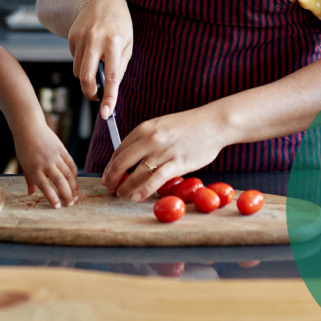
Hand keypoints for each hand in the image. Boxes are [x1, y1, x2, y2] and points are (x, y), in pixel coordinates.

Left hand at [11, 122, 78, 208]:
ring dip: (73, 186)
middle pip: (59, 181)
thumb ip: (29, 180)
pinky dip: (74, 174)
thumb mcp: (23, 164)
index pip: (45, 186)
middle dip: (66, 194)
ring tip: (75, 197)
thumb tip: (31, 194)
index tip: (58, 207)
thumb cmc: (24, 147)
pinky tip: (75, 182)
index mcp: (34, 168)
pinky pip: (71, 163)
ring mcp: (55, 155)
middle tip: (70, 204)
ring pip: (68, 173)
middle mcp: (45, 162)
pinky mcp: (61, 149)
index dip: (52, 197)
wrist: (29, 126)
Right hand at [68, 0, 132, 118]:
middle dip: (90, 92)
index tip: (106, 113)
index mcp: (114, 42)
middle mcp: (95, 40)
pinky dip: (82, 61)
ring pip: (78, 71)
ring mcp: (80, 38)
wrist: (100, 0)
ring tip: (97, 64)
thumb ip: (119, 66)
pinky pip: (74, 59)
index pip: (111, 76)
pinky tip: (90, 49)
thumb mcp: (127, 43)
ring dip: (86, 76)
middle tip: (96, 96)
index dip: (108, 97)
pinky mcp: (71, 37)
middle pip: (85, 77)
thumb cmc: (119, 25)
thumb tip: (109, 89)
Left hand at [100, 107, 226, 202]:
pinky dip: (143, 190)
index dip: (110, 166)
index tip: (108, 176)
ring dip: (125, 187)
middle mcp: (150, 139)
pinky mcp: (177, 162)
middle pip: (122, 162)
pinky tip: (136, 197)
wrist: (213, 123)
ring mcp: (163, 151)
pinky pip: (155, 180)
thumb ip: (145, 140)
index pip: (119, 150)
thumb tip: (131, 159)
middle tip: (109, 188)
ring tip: (121, 195)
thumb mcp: (161, 126)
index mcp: (144, 128)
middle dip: (112, 178)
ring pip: (136, 174)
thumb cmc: (189, 126)